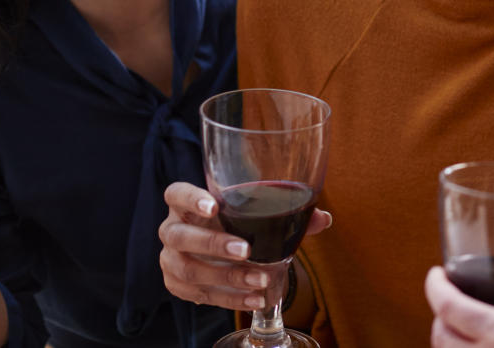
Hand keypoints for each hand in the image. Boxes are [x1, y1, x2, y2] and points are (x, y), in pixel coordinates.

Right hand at [157, 181, 330, 309]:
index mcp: (187, 203)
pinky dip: (230, 299)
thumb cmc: (236, 223)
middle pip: (180, 235)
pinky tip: (254, 299)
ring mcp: (171, 259)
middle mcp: (173, 229)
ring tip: (259, 279)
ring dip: (227, 276)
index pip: (176, 194)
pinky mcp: (178, 285)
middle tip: (246, 250)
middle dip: (214, 244)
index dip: (190, 199)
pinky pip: (200, 295)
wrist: (220, 251)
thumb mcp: (256, 213)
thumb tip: (323, 219)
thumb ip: (288, 212)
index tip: (213, 206)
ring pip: (188, 268)